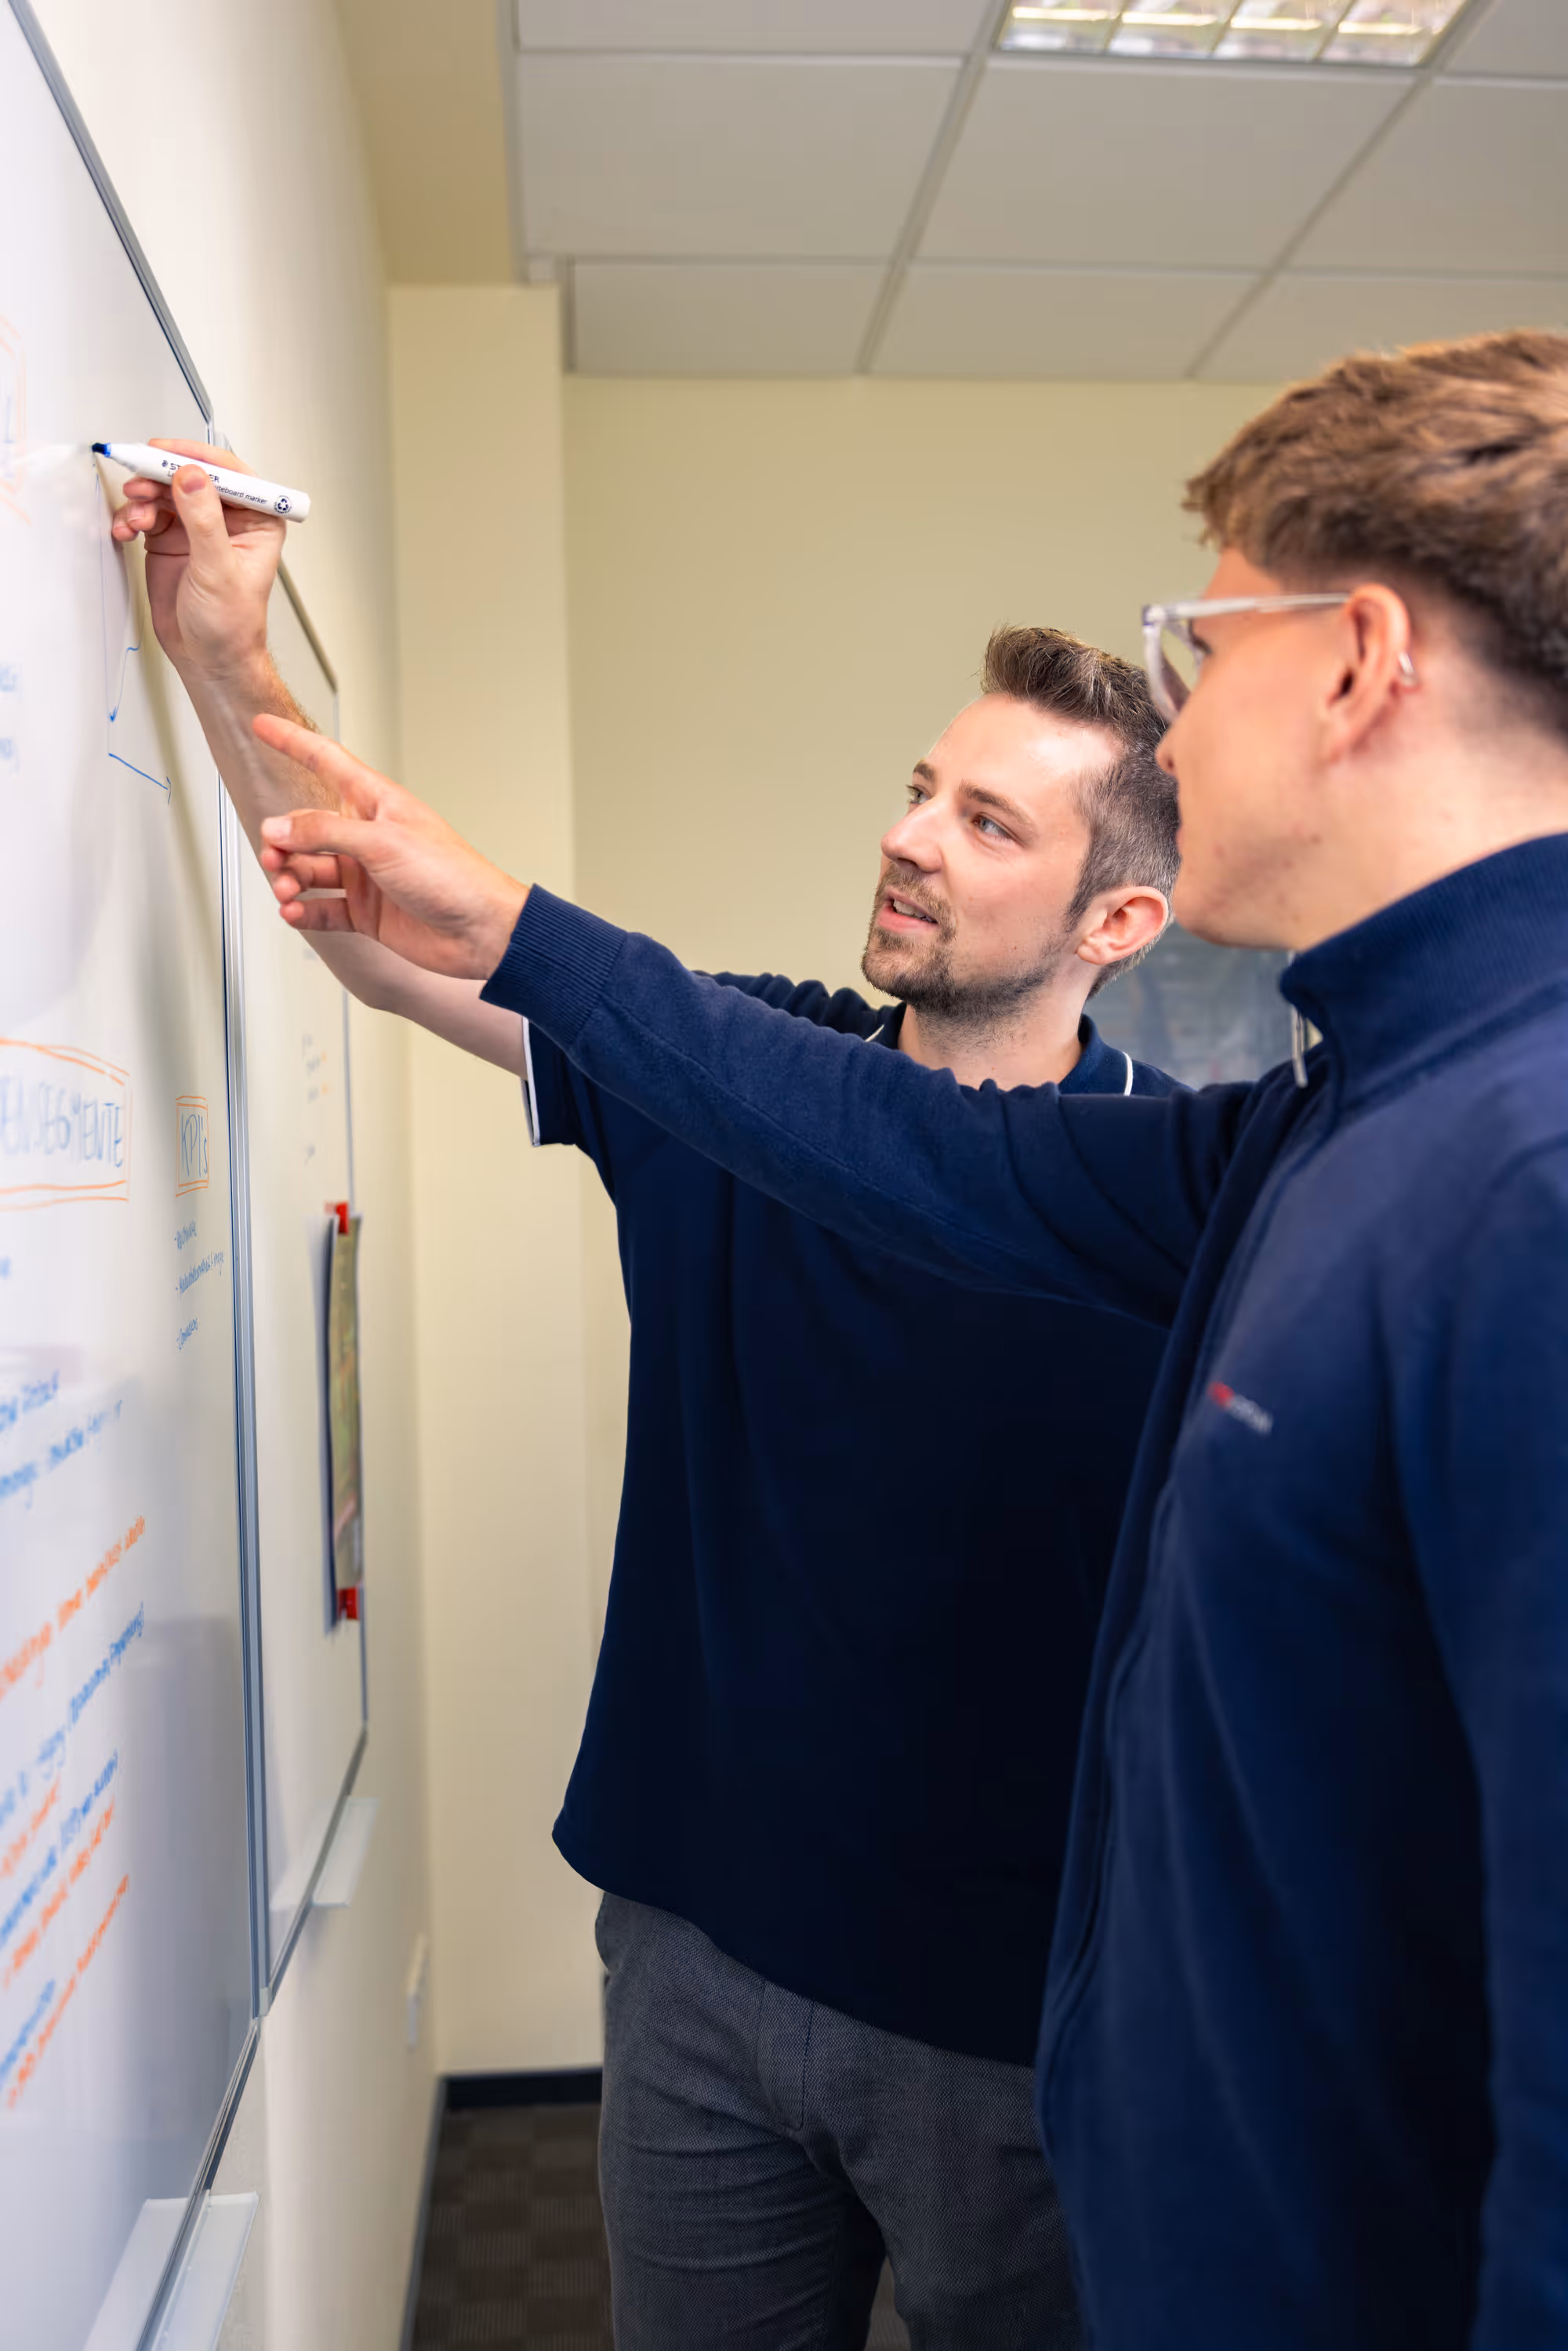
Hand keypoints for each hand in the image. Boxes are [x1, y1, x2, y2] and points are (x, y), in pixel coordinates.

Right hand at [107, 440, 281, 678]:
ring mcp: (197, 525)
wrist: (207, 658)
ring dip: (144, 497)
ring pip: (165, 491)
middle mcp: (228, 517)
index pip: (229, 473)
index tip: (166, 453)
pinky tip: (127, 529)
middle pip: (191, 476)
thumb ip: (205, 521)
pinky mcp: (171, 537)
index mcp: (257, 520)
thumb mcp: (219, 571)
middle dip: (161, 476)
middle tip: (139, 481)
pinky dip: (133, 516)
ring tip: (134, 516)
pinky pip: (148, 512)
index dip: (196, 458)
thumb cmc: (231, 625)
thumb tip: (192, 478)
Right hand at [254, 718, 527, 982]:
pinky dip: (304, 910)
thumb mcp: (382, 842)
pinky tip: (294, 911)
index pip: (326, 761)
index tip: (262, 726)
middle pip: (307, 827)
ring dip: (291, 877)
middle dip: (283, 839)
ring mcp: (366, 875)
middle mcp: (368, 837)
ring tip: (286, 888)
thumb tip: (279, 828)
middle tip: (275, 853)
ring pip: (310, 869)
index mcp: (377, 804)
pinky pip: (323, 908)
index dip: (293, 742)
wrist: (481, 931)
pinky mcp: (367, 911)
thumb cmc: (452, 876)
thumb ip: (325, 833)